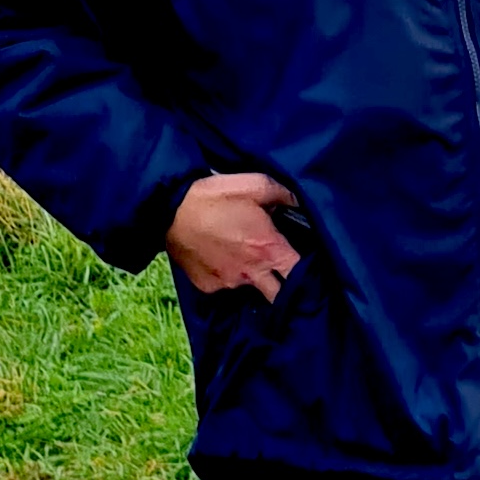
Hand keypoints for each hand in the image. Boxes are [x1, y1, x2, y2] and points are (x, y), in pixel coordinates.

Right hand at [165, 172, 301, 301]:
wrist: (168, 210)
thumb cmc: (213, 197)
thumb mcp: (254, 185)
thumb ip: (283, 195)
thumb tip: (297, 203)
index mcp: (269, 250)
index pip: (302, 275)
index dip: (310, 274)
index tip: (311, 268)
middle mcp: (252, 273)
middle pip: (281, 295)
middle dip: (287, 289)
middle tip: (284, 275)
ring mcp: (229, 283)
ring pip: (251, 288)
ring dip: (253, 276)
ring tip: (241, 255)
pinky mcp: (208, 287)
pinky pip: (225, 285)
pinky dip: (227, 274)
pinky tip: (221, 256)